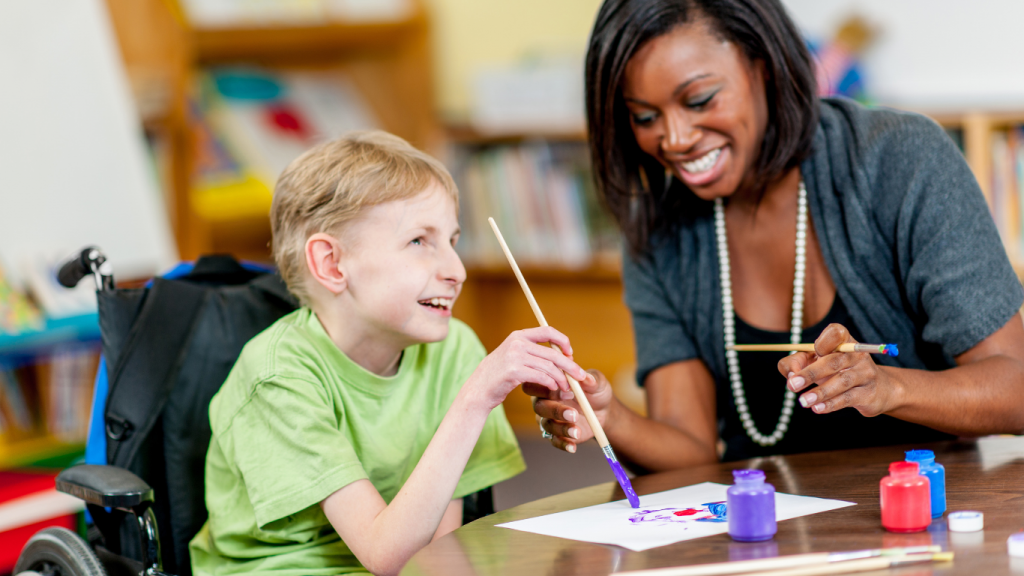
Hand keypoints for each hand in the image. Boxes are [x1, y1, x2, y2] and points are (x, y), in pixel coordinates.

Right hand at [464, 326, 587, 410]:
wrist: (478, 390)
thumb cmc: (498, 376)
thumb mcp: (512, 356)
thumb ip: (531, 352)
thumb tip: (560, 354)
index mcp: (518, 335)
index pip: (548, 331)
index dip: (563, 341)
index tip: (570, 354)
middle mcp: (517, 343)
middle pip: (553, 352)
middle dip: (570, 365)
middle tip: (580, 376)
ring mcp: (515, 356)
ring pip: (549, 367)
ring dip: (562, 379)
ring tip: (567, 389)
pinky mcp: (514, 371)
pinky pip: (541, 376)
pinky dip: (551, 383)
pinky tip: (554, 389)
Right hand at [524, 369, 614, 452]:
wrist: (604, 411)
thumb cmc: (595, 391)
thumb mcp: (597, 382)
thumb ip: (591, 380)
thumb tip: (586, 378)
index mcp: (549, 385)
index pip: (536, 385)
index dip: (547, 388)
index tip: (569, 391)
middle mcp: (545, 402)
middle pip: (539, 407)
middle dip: (555, 410)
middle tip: (573, 414)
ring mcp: (549, 420)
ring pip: (547, 425)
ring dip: (561, 429)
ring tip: (577, 431)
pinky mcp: (557, 435)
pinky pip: (555, 441)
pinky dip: (563, 444)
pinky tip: (573, 446)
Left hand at [777, 323, 897, 416]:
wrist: (878, 390)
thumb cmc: (838, 372)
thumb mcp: (816, 362)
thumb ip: (796, 362)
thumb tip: (790, 375)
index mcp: (844, 341)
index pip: (836, 333)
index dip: (823, 342)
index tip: (813, 353)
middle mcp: (857, 355)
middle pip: (833, 362)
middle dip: (810, 373)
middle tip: (792, 385)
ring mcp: (865, 374)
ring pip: (841, 381)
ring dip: (820, 392)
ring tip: (803, 401)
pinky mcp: (868, 393)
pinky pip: (848, 398)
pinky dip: (831, 404)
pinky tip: (817, 408)